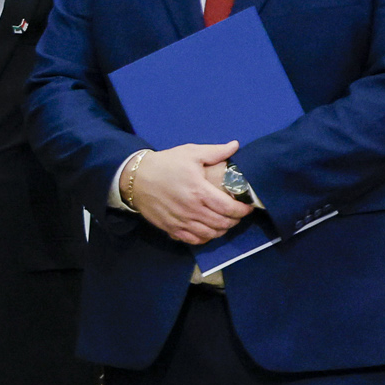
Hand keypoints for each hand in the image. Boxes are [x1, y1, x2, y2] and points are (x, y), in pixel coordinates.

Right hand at [124, 141, 251, 243]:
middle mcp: (192, 210)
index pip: (229, 208)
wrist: (136, 178)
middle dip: (235, 220)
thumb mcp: (190, 153)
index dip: (243, 210)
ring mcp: (181, 221)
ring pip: (211, 234)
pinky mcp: (171, 228)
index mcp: (199, 191)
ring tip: (225, 222)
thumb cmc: (165, 164)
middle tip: (237, 213)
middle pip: (223, 223)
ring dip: (222, 230)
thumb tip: (235, 145)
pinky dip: (206, 238)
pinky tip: (208, 230)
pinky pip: (194, 240)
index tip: (248, 206)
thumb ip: (215, 152)